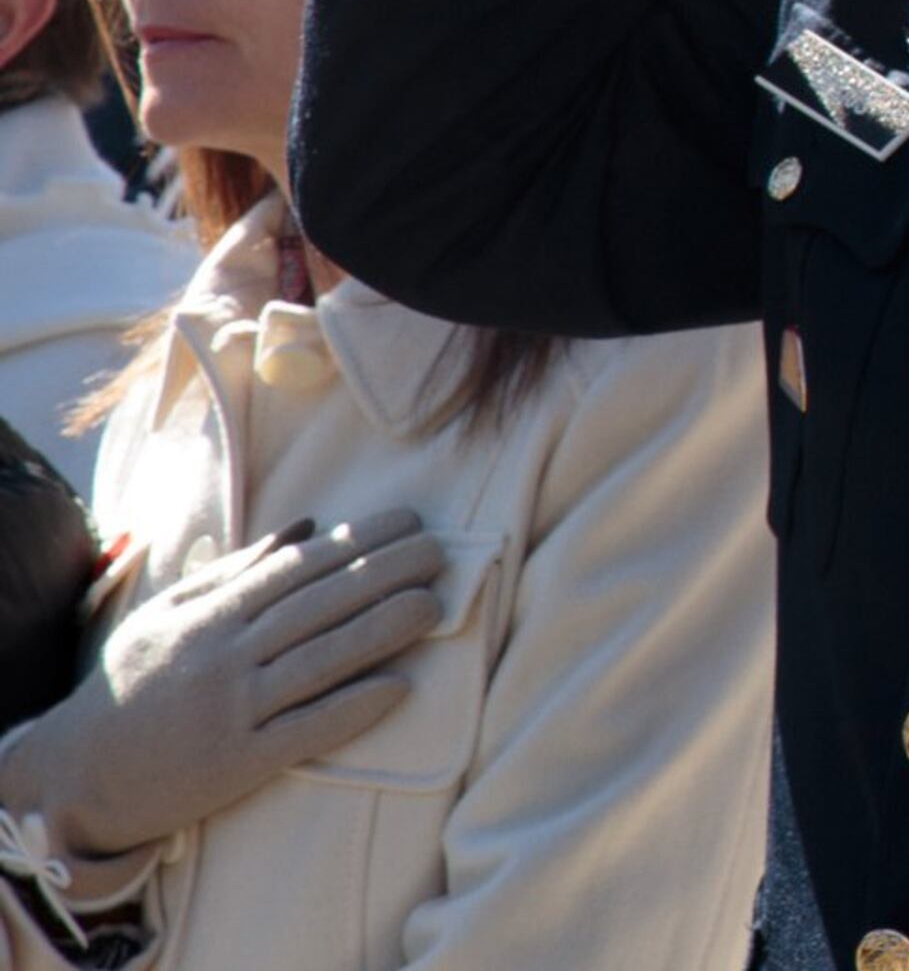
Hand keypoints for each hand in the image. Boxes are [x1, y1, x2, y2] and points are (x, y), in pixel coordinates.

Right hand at [0, 512, 445, 857]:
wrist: (78, 773)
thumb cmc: (133, 683)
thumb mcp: (169, 615)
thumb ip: (237, 571)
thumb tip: (307, 527)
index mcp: (210, 618)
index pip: (297, 571)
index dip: (357, 544)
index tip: (411, 522)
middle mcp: (224, 659)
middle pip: (317, 609)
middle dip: (385, 575)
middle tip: (443, 550)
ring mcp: (232, 711)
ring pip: (320, 663)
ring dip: (382, 632)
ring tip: (436, 605)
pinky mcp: (238, 763)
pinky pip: (304, 732)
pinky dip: (352, 709)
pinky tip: (399, 688)